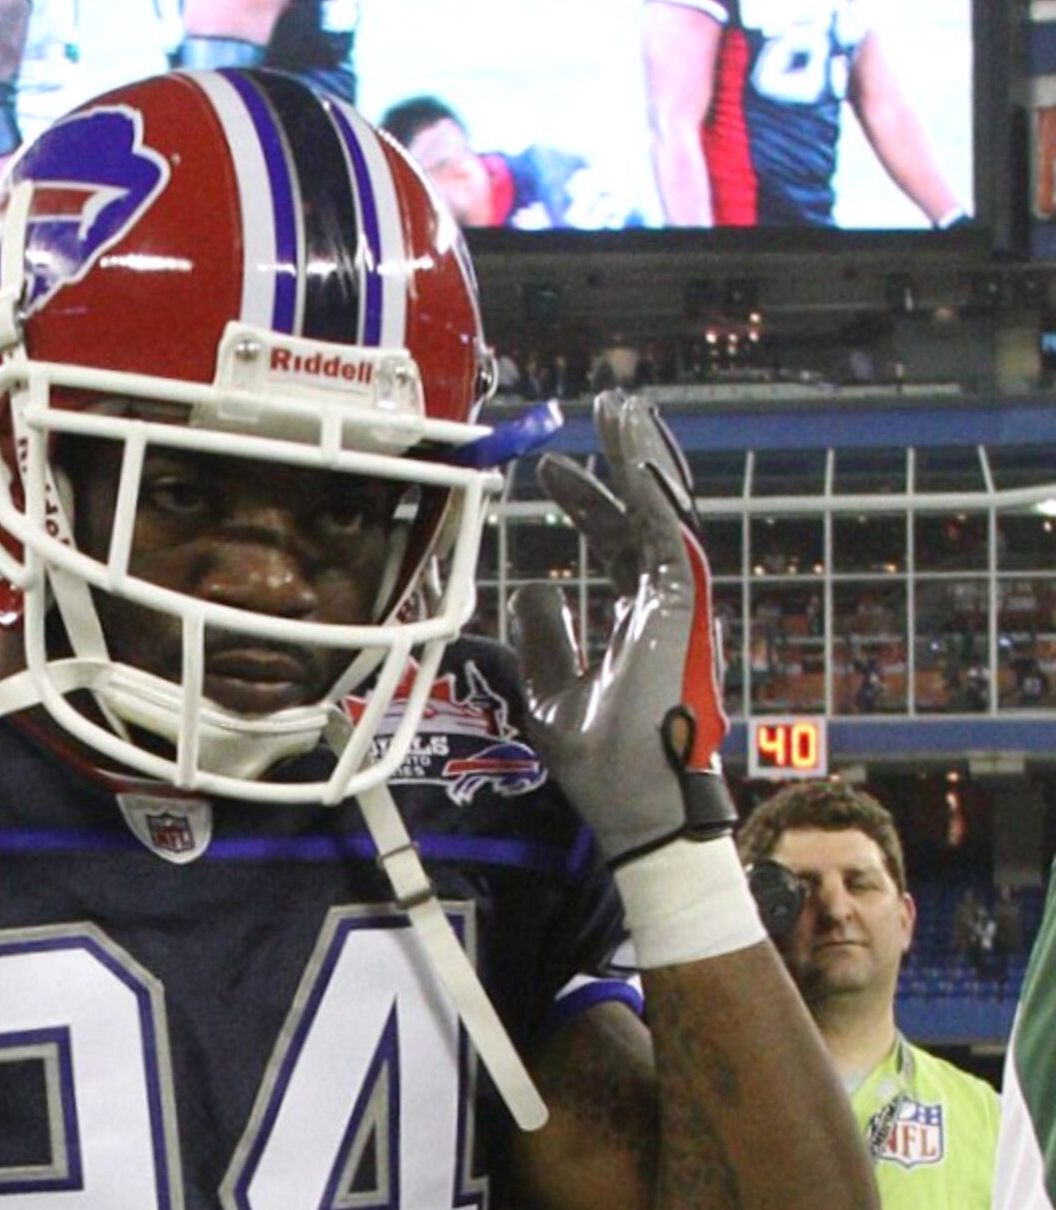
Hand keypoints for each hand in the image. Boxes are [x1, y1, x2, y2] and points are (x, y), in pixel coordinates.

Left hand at [509, 392, 736, 866]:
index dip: (588, 503)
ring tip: (620, 406)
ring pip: (664, 508)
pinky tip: (629, 445)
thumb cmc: (603, 761)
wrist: (636, 803)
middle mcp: (663, 603)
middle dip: (625, 459)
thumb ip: (545, 637)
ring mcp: (677, 601)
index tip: (551, 473)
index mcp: (640, 619)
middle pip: (646, 513)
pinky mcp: (680, 604)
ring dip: (643, 455)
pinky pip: (667, 529)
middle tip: (604, 410)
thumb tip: (530, 586)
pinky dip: (649, 485)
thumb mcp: (552, 690)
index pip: (618, 543)